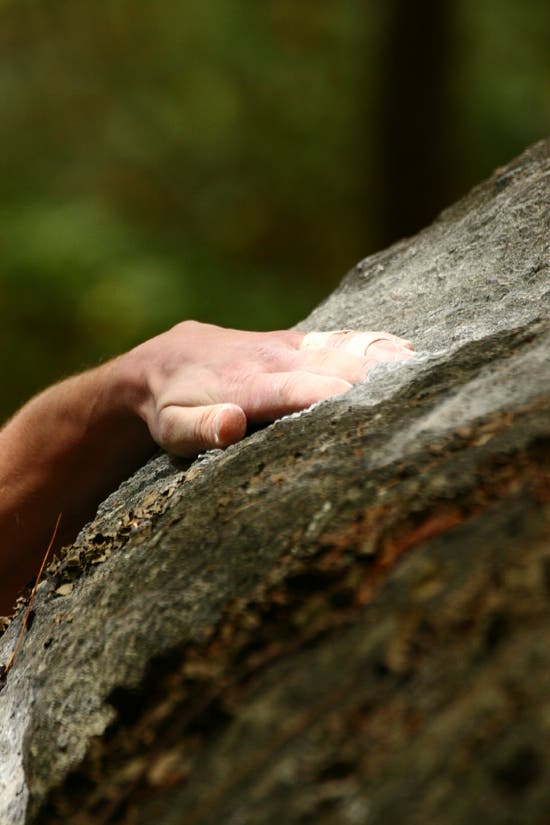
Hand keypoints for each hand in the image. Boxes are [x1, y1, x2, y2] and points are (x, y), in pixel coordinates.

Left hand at [120, 321, 413, 456]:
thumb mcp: (174, 428)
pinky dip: (367, 344)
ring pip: (340, 349)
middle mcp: (274, 359)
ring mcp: (285, 346)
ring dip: (381, 360)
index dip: (342, 399)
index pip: (305, 392)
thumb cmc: (170, 405)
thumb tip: (234, 423)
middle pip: (334, 368)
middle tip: (425, 396)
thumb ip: (202, 428)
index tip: (382, 411)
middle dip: (376, 382)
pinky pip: (334, 340)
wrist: (159, 362)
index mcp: (251, 385)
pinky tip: (401, 350)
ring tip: (429, 370)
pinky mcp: (290, 342)